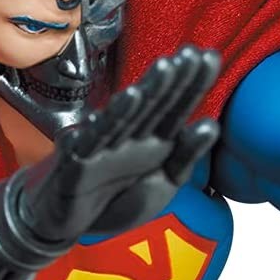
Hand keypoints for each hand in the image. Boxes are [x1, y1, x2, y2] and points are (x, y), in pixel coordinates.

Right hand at [21, 45, 221, 242]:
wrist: (69, 222)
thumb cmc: (115, 201)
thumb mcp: (163, 185)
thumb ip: (185, 157)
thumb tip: (210, 125)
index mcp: (154, 140)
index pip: (176, 107)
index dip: (192, 84)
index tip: (208, 58)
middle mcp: (129, 136)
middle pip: (150, 106)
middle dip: (167, 81)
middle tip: (185, 57)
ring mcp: (102, 146)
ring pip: (120, 119)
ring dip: (135, 101)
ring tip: (154, 79)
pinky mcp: (74, 162)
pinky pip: (87, 144)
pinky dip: (98, 130)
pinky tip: (109, 113)